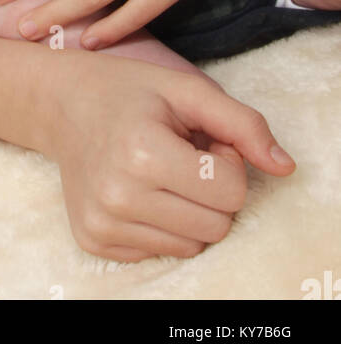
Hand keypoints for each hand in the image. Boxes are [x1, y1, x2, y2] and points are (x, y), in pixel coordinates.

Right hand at [40, 50, 294, 261]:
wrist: (58, 103)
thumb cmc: (128, 91)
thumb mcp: (186, 90)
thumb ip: (242, 124)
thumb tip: (285, 167)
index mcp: (142, 153)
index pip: (231, 192)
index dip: (226, 162)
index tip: (199, 138)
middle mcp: (118, 196)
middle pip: (216, 227)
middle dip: (211, 191)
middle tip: (181, 154)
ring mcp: (102, 223)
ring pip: (192, 247)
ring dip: (188, 211)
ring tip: (160, 171)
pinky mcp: (93, 241)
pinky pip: (160, 254)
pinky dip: (161, 226)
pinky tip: (139, 190)